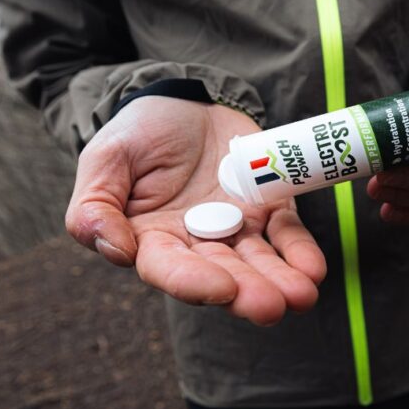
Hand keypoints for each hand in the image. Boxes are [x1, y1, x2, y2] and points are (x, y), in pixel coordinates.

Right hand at [65, 98, 325, 324]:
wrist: (183, 101)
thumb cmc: (137, 135)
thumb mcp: (104, 159)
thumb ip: (95, 205)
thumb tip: (115, 250)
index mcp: (152, 241)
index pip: (171, 271)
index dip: (194, 282)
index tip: (222, 288)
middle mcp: (198, 246)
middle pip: (223, 276)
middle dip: (247, 292)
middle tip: (270, 306)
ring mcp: (237, 231)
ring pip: (259, 263)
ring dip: (281, 281)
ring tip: (301, 295)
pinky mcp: (269, 212)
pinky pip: (287, 236)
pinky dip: (301, 253)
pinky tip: (314, 270)